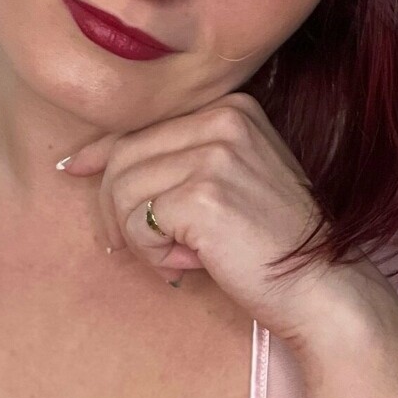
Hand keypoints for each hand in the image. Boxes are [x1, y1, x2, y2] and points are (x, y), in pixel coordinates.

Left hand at [58, 92, 382, 348]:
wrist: (322, 289)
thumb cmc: (274, 247)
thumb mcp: (231, 184)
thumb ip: (178, 163)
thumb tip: (88, 162)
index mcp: (233, 108)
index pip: (143, 122)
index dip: (101, 152)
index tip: (75, 171)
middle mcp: (224, 119)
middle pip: (123, 155)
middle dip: (113, 208)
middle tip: (130, 247)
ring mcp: (216, 155)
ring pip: (123, 190)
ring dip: (137, 236)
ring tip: (178, 257)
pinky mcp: (204, 195)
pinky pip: (137, 220)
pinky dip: (151, 253)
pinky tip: (188, 263)